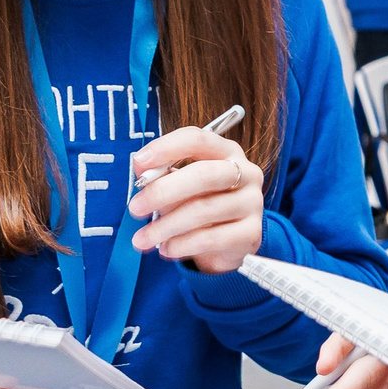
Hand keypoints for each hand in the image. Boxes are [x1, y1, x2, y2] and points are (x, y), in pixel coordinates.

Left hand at [129, 126, 265, 272]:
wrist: (229, 244)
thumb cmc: (201, 205)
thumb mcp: (180, 186)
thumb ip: (162, 174)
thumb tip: (141, 168)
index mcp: (227, 152)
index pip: (198, 139)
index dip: (167, 147)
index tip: (138, 162)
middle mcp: (246, 173)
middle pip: (204, 174)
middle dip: (163, 191)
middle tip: (135, 208)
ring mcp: (252, 203)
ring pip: (203, 210)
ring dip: (165, 226)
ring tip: (142, 238)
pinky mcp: (251, 233)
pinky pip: (210, 239)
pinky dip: (181, 245)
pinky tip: (166, 249)